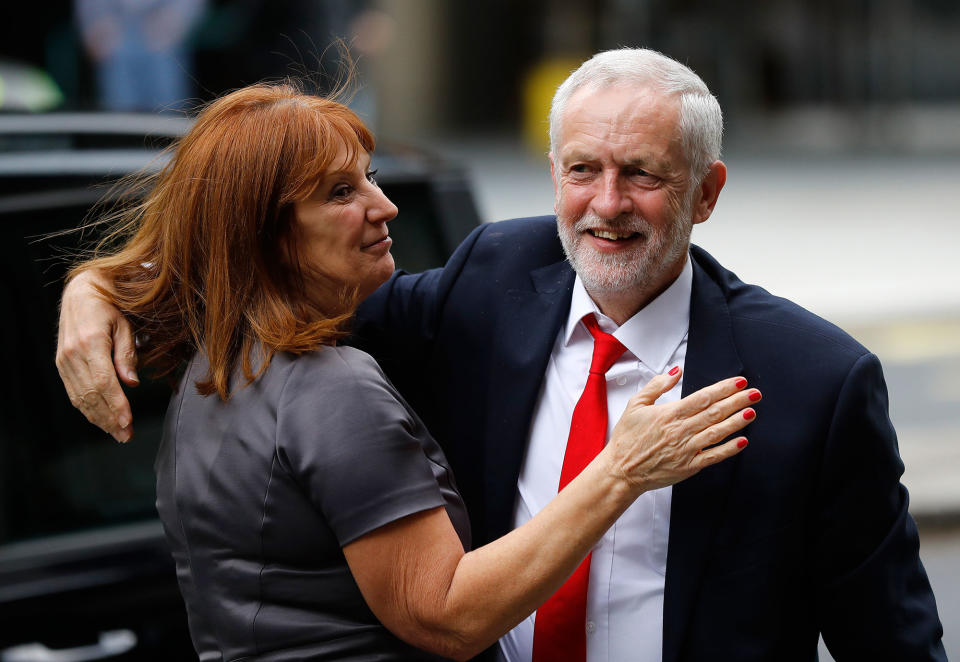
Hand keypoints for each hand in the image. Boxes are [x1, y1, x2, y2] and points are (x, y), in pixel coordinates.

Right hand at [55, 269, 137, 441]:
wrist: (80, 292)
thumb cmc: (109, 306)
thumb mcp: (124, 325)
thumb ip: (127, 355)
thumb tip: (132, 383)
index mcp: (90, 343)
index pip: (104, 382)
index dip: (116, 404)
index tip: (128, 422)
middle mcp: (72, 354)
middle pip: (92, 394)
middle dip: (110, 418)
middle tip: (126, 436)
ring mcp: (64, 361)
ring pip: (81, 397)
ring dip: (99, 418)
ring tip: (117, 433)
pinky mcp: (61, 364)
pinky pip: (74, 392)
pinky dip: (87, 409)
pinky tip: (101, 419)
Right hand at [604, 369, 758, 492]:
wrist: (621, 470)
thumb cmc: (627, 438)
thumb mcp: (635, 404)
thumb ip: (657, 386)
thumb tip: (676, 372)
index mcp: (669, 414)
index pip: (702, 397)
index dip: (723, 389)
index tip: (738, 382)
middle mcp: (680, 431)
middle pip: (714, 412)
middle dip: (737, 401)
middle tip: (754, 393)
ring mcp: (685, 450)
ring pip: (717, 433)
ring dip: (736, 422)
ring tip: (751, 412)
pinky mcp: (688, 467)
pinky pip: (713, 456)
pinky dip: (729, 449)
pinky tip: (742, 441)